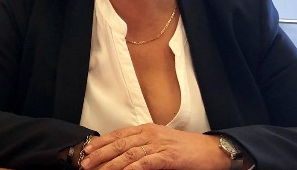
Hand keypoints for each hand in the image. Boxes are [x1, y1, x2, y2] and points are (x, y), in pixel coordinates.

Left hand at [80, 124, 228, 169]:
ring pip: (129, 154)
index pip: (118, 135)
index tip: (87, 151)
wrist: (211, 151)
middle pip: (119, 144)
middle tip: (85, 164)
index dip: (101, 143)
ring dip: (111, 164)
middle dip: (100, 154)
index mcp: (147, 130)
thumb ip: (143, 147)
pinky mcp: (168, 157)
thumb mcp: (160, 143)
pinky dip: (132, 168)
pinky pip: (145, 163)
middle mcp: (150, 134)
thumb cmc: (186, 149)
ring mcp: (159, 144)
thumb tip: (122, 157)